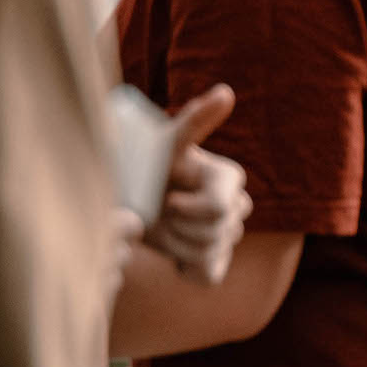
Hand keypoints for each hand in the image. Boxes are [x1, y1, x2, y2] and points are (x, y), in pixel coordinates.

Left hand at [143, 86, 250, 285]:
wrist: (129, 202)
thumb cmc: (145, 169)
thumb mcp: (164, 145)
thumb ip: (194, 121)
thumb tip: (227, 92)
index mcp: (229, 177)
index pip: (222, 208)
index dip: (191, 210)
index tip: (168, 199)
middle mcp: (237, 204)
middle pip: (218, 232)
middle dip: (181, 226)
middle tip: (160, 211)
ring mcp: (229, 236)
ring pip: (209, 253)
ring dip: (176, 245)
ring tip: (162, 227)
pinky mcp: (217, 261)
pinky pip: (208, 274)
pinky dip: (184, 267)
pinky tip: (171, 251)